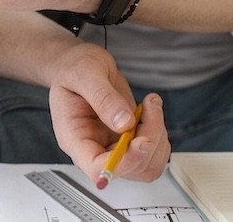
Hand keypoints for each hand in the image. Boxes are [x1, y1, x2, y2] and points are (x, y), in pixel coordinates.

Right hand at [47, 43, 169, 184]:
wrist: (80, 65)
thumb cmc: (74, 69)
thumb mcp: (84, 75)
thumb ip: (103, 98)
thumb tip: (125, 123)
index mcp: (75, 138)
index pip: (97, 168)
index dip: (122, 163)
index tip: (140, 142)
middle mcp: (94, 148)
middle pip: (128, 167)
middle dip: (148, 140)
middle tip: (148, 109)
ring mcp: (113, 146)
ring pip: (146, 164)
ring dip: (157, 136)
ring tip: (150, 105)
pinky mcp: (129, 140)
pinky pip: (153, 153)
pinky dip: (159, 132)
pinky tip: (151, 111)